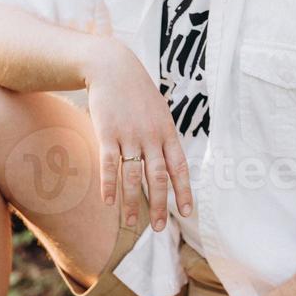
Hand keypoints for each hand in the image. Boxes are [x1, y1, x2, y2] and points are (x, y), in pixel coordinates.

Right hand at [84, 39, 191, 229]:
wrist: (114, 67)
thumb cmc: (137, 92)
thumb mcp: (159, 111)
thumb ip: (164, 137)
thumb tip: (170, 162)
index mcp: (167, 132)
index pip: (179, 167)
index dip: (184, 191)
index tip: (187, 212)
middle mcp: (151, 136)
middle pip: (157, 177)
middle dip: (159, 204)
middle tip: (159, 228)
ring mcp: (129, 135)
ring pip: (132, 175)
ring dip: (132, 202)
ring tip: (133, 224)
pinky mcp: (107, 133)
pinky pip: (109, 164)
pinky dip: (109, 185)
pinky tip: (108, 202)